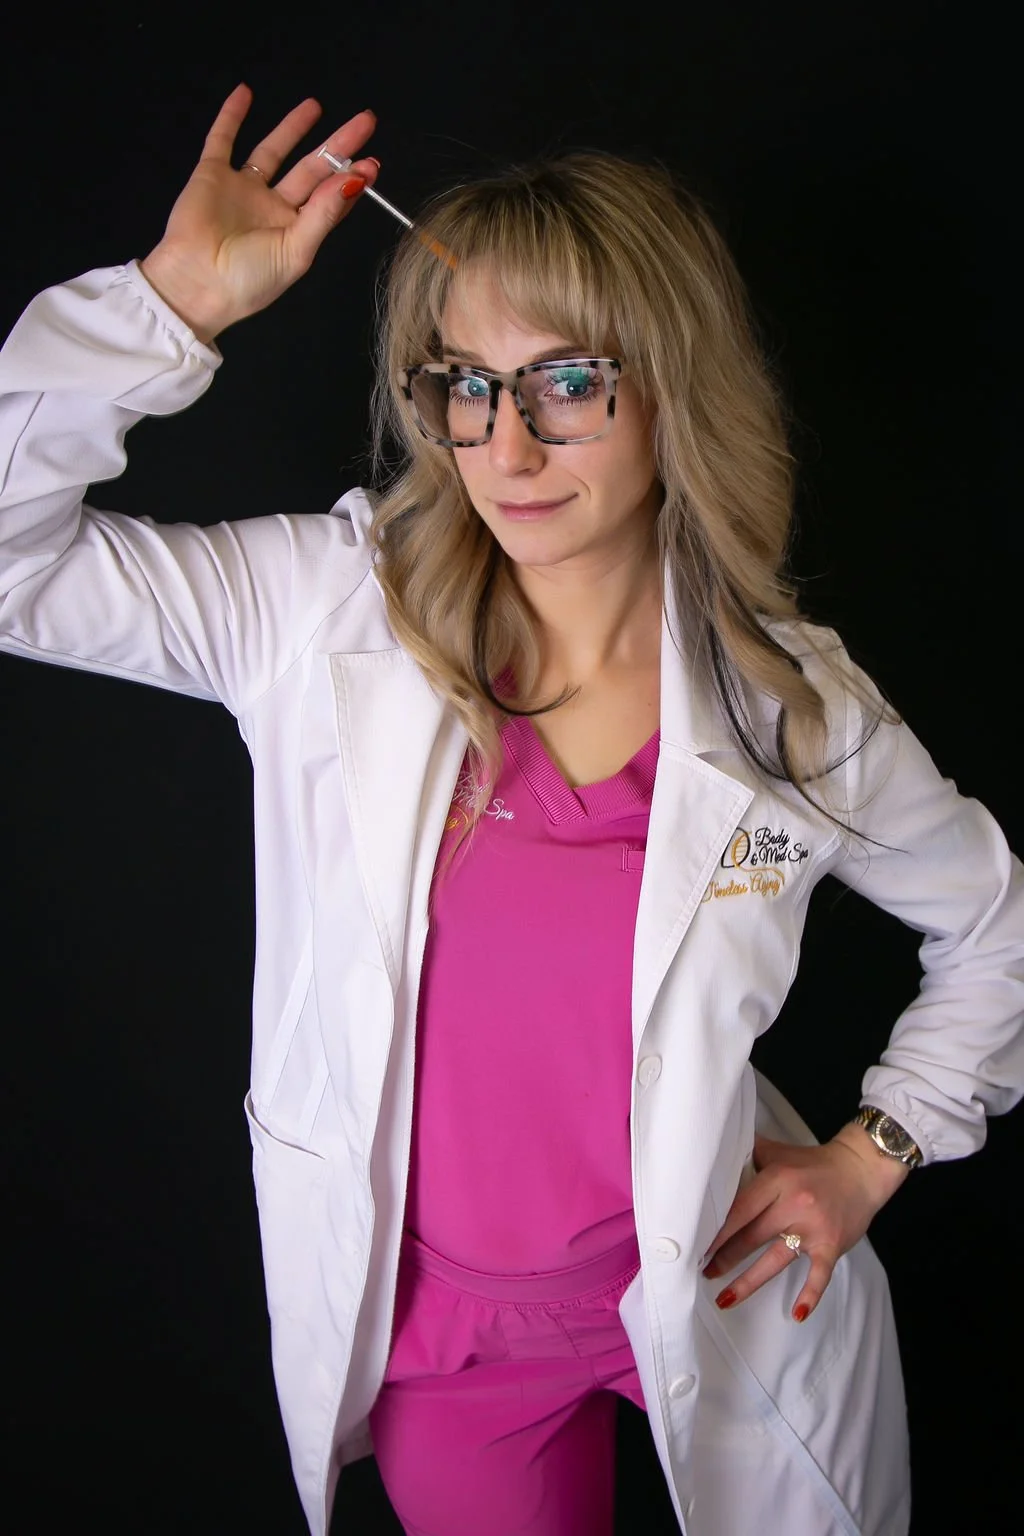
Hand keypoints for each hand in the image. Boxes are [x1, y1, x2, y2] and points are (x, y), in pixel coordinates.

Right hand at [139, 84, 379, 343]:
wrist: (196, 285)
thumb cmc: (249, 281)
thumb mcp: (296, 252)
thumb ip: (323, 214)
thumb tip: (353, 181)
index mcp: (296, 231)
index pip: (330, 200)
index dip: (351, 180)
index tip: (371, 162)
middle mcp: (273, 208)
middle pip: (311, 170)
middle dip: (337, 146)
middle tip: (364, 122)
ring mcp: (244, 189)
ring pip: (273, 151)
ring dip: (293, 128)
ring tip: (315, 106)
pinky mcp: (213, 175)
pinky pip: (222, 140)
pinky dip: (231, 116)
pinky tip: (244, 93)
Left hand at [700, 1127, 909, 1321]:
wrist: (862, 1169)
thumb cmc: (814, 1163)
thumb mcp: (778, 1151)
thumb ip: (748, 1151)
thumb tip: (714, 1148)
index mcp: (777, 1179)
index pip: (740, 1207)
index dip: (717, 1228)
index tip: (696, 1243)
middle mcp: (793, 1203)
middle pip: (751, 1235)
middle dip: (723, 1256)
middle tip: (701, 1270)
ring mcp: (813, 1227)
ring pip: (774, 1259)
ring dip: (748, 1282)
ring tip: (724, 1298)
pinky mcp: (831, 1245)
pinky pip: (819, 1274)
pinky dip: (809, 1294)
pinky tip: (796, 1314)